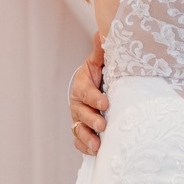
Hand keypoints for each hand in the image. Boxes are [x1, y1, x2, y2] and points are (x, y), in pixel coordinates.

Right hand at [70, 31, 107, 154]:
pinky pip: (79, 141)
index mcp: (82, 85)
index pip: (86, 92)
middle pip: (81, 113)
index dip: (95, 98)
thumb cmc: (99, 74)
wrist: (94, 87)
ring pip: (79, 129)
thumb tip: (102, 31)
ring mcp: (78, 118)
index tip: (106, 103)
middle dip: (91, 119)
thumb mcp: (99, 62)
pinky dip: (85, 147)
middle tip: (103, 125)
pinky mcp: (82, 131)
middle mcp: (77, 104)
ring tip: (98, 145)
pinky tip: (94, 152)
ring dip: (87, 138)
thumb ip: (101, 51)